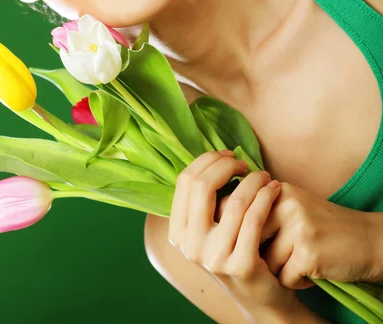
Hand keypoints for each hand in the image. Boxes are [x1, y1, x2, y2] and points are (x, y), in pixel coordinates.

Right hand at [168, 150, 298, 316]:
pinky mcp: (242, 265)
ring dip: (252, 180)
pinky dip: (265, 197)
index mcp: (178, 232)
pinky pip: (254, 218)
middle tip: (243, 163)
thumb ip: (204, 199)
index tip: (227, 155)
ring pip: (233, 201)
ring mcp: (215, 258)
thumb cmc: (235, 249)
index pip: (185, 181)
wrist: (260, 296)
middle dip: (226, 165)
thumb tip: (214, 156)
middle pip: (203, 186)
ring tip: (264, 175)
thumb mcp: (209, 228)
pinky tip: (274, 188)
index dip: (207, 160)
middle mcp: (191, 246)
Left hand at [219, 181, 376, 289]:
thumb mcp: (290, 206)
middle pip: (249, 238)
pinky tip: (312, 270)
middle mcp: (286, 204)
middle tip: (281, 254)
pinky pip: (285, 277)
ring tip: (300, 260)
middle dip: (259, 253)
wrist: (367, 240)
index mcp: (278, 190)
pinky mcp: (309, 253)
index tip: (260, 240)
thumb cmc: (322, 226)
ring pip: (266, 261)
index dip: (244, 233)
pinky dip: (296, 281)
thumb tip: (220, 222)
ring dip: (280, 269)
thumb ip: (259, 209)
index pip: (240, 213)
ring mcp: (298, 227)